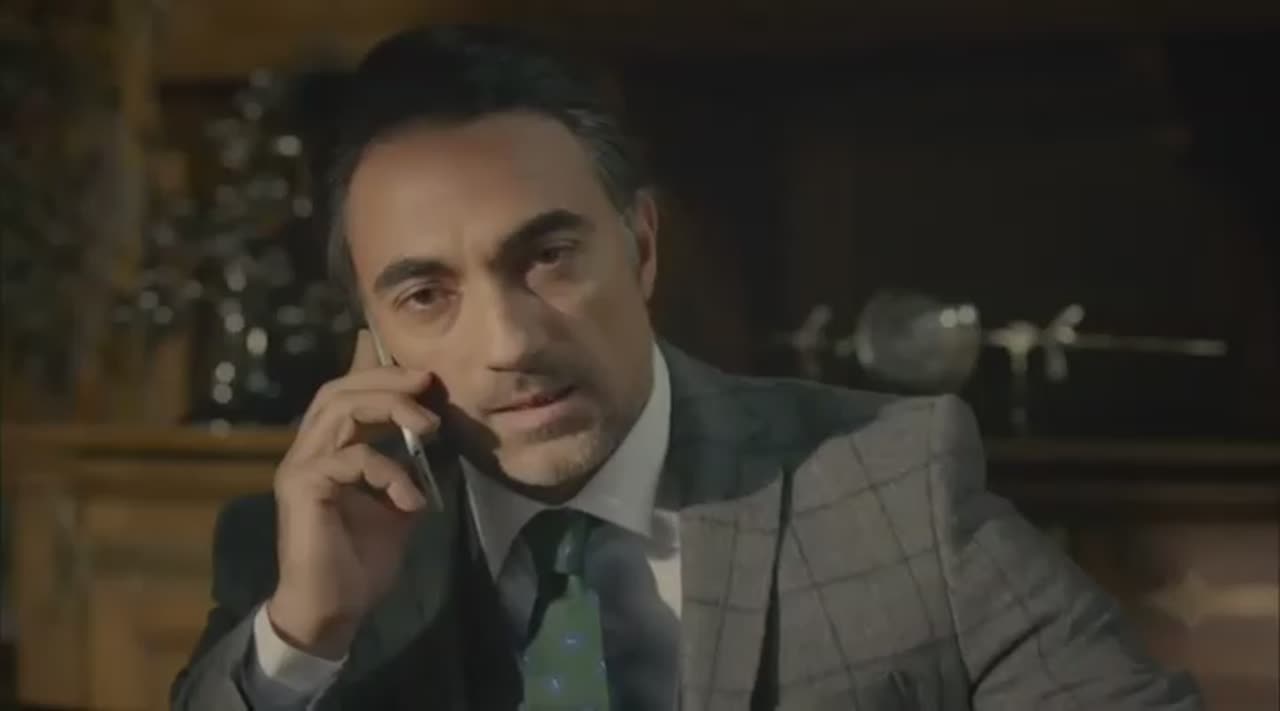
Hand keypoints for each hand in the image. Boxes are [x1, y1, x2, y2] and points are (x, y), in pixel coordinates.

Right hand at [266, 329, 438, 658]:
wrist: (335, 609)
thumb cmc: (362, 560)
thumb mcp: (398, 503)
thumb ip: (408, 467)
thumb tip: (436, 434)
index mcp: (328, 449)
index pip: (345, 392)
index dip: (377, 371)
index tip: (421, 369)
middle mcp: (308, 449)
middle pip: (338, 389)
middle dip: (386, 379)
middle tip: (428, 382)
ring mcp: (300, 465)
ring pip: (340, 410)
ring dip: (390, 409)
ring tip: (430, 426)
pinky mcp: (302, 485)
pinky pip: (350, 458)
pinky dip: (387, 471)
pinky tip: (412, 498)